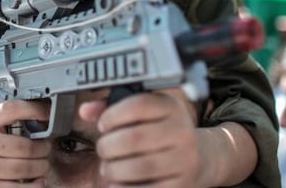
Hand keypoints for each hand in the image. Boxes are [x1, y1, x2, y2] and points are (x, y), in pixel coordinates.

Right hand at [0, 100, 51, 186]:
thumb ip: (9, 117)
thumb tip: (42, 113)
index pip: (11, 110)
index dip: (33, 109)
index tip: (46, 113)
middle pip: (24, 146)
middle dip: (43, 147)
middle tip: (46, 146)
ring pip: (24, 168)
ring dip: (41, 166)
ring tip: (43, 162)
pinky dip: (35, 184)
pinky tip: (37, 179)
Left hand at [79, 88, 202, 186]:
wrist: (199, 157)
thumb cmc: (164, 132)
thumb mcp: (146, 113)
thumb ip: (114, 108)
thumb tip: (85, 110)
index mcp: (171, 107)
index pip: (138, 105)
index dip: (112, 115)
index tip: (103, 124)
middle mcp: (182, 131)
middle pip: (133, 138)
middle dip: (108, 146)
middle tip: (103, 149)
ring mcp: (185, 160)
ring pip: (138, 167)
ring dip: (113, 169)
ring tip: (109, 168)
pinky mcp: (182, 184)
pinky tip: (117, 184)